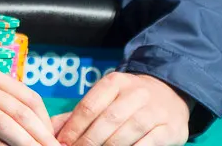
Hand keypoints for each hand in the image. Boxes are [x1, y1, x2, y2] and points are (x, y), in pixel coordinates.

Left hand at [51, 73, 190, 145]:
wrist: (171, 92)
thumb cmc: (130, 100)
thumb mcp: (106, 97)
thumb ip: (80, 114)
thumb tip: (50, 129)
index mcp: (115, 82)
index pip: (89, 106)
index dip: (73, 128)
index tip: (61, 144)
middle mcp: (136, 93)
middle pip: (106, 121)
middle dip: (87, 141)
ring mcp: (154, 110)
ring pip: (127, 132)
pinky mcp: (170, 128)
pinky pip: (148, 143)